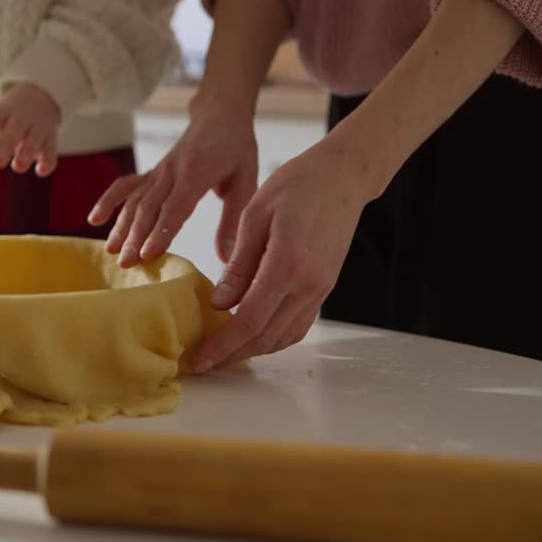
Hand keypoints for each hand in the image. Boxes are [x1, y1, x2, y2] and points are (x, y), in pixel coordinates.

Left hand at [0, 83, 60, 180]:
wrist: (37, 97)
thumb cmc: (3, 119)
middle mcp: (19, 118)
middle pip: (14, 129)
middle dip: (7, 145)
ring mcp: (37, 127)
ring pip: (35, 139)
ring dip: (27, 153)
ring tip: (17, 166)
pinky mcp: (50, 138)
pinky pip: (52, 150)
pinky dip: (48, 161)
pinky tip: (40, 171)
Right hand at [88, 94, 258, 267]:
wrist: (219, 114)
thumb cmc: (236, 147)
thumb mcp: (247, 179)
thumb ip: (234, 218)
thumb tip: (226, 258)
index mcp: (197, 171)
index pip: (176, 206)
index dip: (161, 231)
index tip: (147, 254)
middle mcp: (172, 170)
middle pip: (149, 206)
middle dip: (135, 236)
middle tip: (125, 263)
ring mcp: (158, 171)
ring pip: (134, 199)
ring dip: (121, 226)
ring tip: (111, 252)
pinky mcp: (152, 172)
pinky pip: (126, 185)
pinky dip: (109, 200)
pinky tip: (95, 219)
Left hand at [189, 140, 370, 372]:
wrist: (342, 178)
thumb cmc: (295, 186)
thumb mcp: (255, 217)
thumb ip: (239, 265)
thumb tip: (219, 304)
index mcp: (288, 264)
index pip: (250, 320)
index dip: (222, 345)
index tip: (199, 359)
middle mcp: (309, 284)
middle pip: (266, 337)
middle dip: (232, 355)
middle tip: (203, 364)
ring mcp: (321, 289)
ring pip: (284, 337)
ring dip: (252, 350)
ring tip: (221, 353)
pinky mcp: (324, 288)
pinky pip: (297, 325)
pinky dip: (273, 337)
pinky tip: (250, 336)